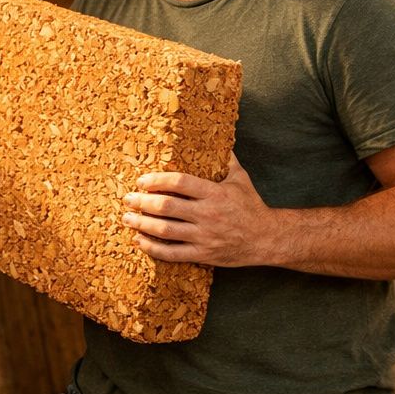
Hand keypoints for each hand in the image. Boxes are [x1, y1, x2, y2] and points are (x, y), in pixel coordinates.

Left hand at [121, 153, 273, 266]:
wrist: (267, 239)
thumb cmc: (251, 206)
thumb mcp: (240, 179)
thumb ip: (226, 160)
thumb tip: (216, 139)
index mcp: (215, 193)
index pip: (179, 182)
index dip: (157, 180)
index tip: (142, 181)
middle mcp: (208, 214)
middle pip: (166, 206)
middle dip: (142, 202)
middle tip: (128, 199)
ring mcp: (204, 236)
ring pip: (165, 230)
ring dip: (141, 224)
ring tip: (127, 218)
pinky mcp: (203, 254)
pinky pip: (172, 253)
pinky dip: (152, 248)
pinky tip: (139, 241)